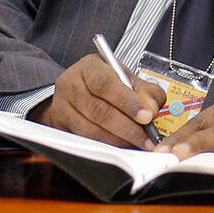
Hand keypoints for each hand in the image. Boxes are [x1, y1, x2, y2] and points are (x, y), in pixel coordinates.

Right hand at [29, 54, 165, 148]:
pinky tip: (123, 146)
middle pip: (99, 110)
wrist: (78, 89)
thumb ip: (145, 90)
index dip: (128, 101)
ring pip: (91, 129)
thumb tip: (153, 109)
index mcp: (89, 67)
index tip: (147, 115)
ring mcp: (62, 106)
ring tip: (139, 144)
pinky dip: (107, 145)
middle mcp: (71, 85)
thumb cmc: (106, 82)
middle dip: (128, 127)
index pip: (106, 83)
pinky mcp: (60, 126)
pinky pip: (85, 140)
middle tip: (148, 137)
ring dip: (119, 140)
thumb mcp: (127, 78)